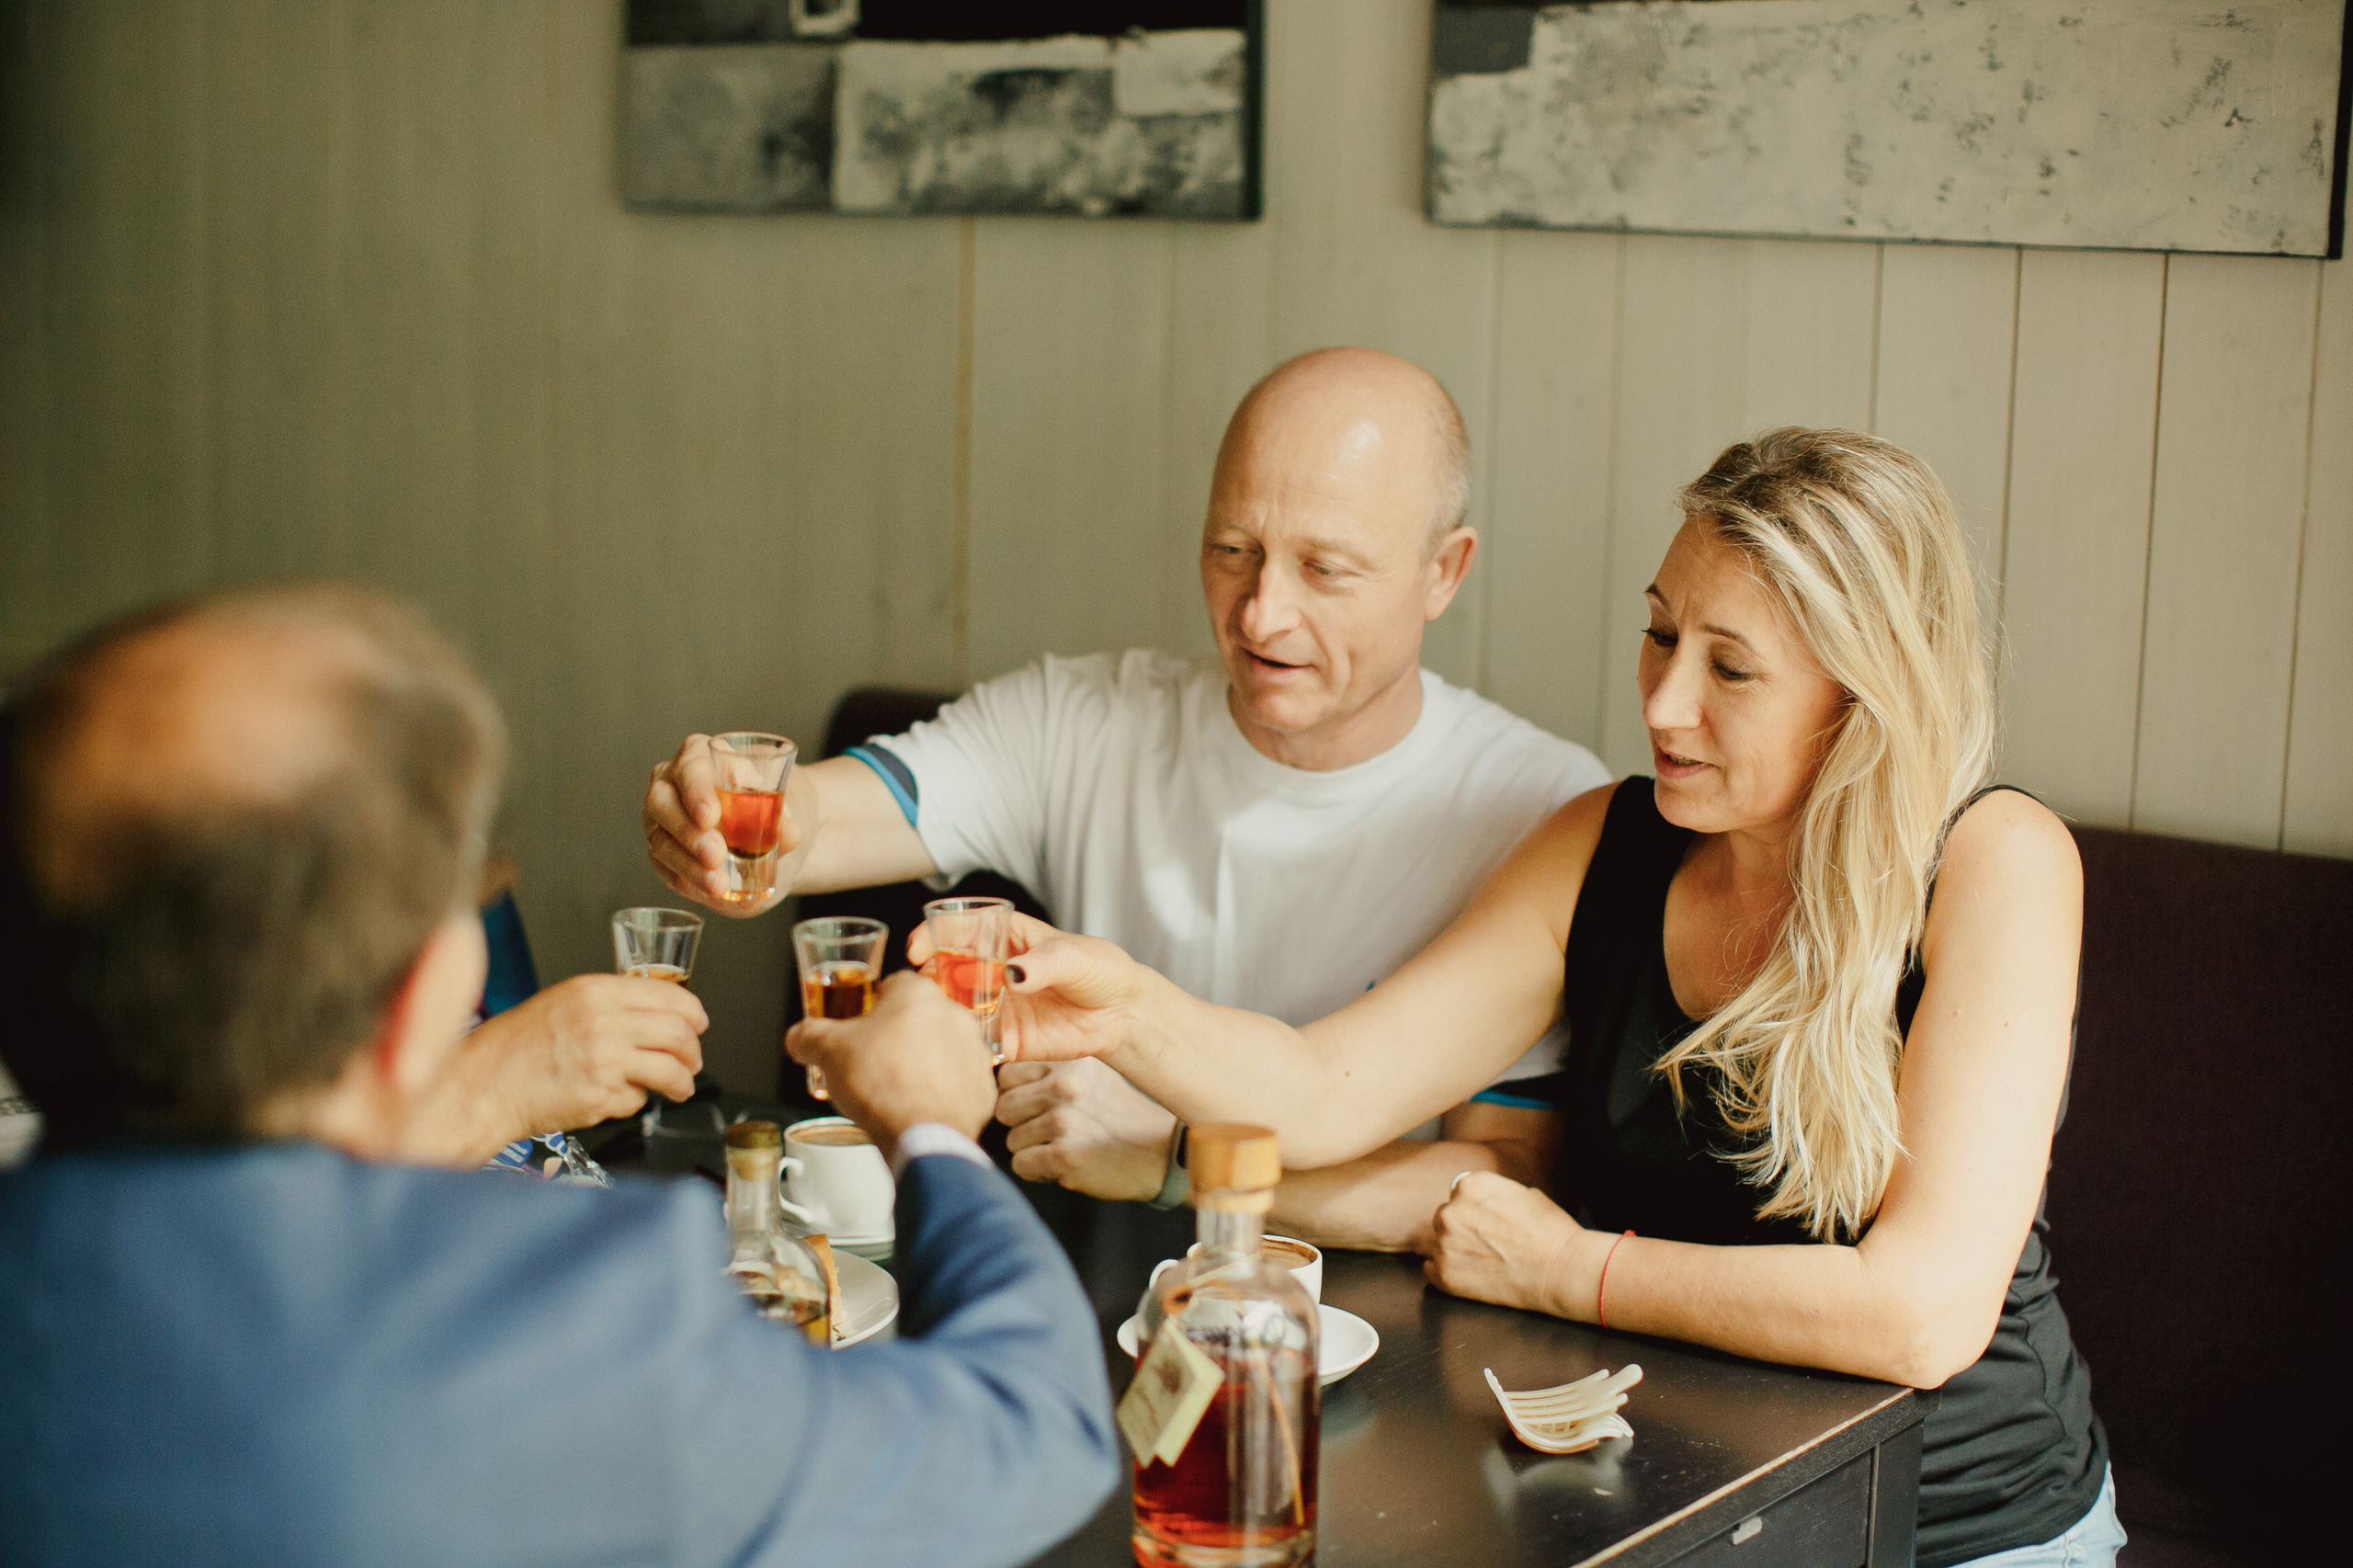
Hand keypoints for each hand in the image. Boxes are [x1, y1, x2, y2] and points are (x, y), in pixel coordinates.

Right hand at [409, 975, 707, 1164]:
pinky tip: (613, 1097)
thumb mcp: (563, 1003)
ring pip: (672, 1070)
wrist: (484, 1085)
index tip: (698, 1023)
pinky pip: (638, 1099)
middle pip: (680, 1033)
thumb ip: (610, 1004)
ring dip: (683, 1082)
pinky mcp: (602, 1098)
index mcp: (595, 992)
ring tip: (678, 1087)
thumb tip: (657, 1015)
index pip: (670, 995)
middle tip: (692, 1060)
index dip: (693, 1012)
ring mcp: (606, 1062)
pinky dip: (633, 1101)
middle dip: (694, 1051)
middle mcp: (604, 1023)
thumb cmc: (515, 1047)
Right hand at [642, 734, 805, 914]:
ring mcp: (662, 820)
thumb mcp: (783, 808)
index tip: (711, 815)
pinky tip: (708, 889)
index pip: (690, 766)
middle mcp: (670, 784)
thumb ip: (784, 820)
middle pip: (662, 802)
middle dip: (688, 831)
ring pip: (661, 840)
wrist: (773, 837)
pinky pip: (665, 868)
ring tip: (719, 883)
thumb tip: (788, 834)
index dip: (697, 791)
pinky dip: (687, 880)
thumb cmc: (771, 807)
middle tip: (716, 854)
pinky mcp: (663, 853)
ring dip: (689, 864)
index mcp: (699, 755)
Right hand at [784, 972, 994, 1161]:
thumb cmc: (881, 1085)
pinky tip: (917, 1104)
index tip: (860, 1024)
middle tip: (873, 1059)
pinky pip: (958, 1081)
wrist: (921, 1135)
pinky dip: (940, 1090)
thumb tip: (798, 1037)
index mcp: (918, 994)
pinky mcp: (984, 1086)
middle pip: (919, 1017)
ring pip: (941, 1048)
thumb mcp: (827, 1052)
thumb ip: (807, 1035)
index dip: (871, 1005)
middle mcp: (954, 1014)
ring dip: (921, 1061)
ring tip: (894, 1085)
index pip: (893, 984)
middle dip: (897, 1035)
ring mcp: (974, 1051)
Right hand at [908, 912, 1145, 1064]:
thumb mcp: (1075, 955)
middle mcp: (993, 971)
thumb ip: (1042, 964)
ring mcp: (997, 1006)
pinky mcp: (1006, 1039)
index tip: (918, 949)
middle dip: (929, 978)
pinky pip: (975, 1043)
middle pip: (947, 970)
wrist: (1123, 1013)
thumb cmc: (1101, 970)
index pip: (959, 930)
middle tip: (925, 988)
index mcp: (1006, 937)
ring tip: (937, 1017)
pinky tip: (957, 1047)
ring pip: (954, 1007)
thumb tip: (1012, 974)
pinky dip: (962, 1045)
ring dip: (940, 1012)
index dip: (932, 936)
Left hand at [994, 1058, 1174, 1198]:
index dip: (1019, 1095)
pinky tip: (1065, 1165)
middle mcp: (1064, 1086)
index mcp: (1066, 1061)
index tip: (1041, 1106)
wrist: (1155, 1153)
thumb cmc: (1113, 1116)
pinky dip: (1038, 1171)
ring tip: (1066, 1146)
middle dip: (1021, 1124)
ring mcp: (1064, 1120)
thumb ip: (1044, 1072)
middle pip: (1004, 1108)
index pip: (1006, 1075)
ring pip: (1012, 1140)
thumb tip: (990, 1073)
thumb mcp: (1086, 1075)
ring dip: (1033, 1149)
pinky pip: (1022, 1165)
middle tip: (1054, 1131)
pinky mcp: (1064, 1154)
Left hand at [1421, 1170, 1593, 1319]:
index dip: (1474, 1210)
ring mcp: (1445, 1245)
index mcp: (1469, 1185)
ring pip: (1433, 1243)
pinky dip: (1446, 1273)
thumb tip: (1476, 1198)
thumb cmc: (1549, 1231)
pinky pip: (1430, 1269)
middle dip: (1460, 1230)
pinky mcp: (1445, 1275)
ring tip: (1481, 1261)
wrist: (1563, 1270)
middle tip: (1486, 1244)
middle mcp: (1451, 1212)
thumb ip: (1490, 1192)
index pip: (1457, 1195)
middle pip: (1443, 1218)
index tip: (1488, 1223)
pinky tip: (1472, 1275)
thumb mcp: (1521, 1192)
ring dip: (1451, 1251)